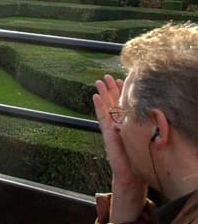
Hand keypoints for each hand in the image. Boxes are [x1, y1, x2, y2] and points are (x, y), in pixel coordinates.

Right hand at [93, 74, 146, 220]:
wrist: (131, 172)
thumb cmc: (141, 156)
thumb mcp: (144, 135)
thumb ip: (144, 124)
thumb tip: (153, 108)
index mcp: (130, 122)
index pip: (125, 103)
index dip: (123, 92)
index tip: (121, 79)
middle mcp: (120, 123)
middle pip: (114, 102)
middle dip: (111, 89)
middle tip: (106, 76)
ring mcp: (112, 126)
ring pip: (106, 106)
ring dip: (102, 94)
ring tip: (98, 81)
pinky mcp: (107, 132)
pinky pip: (102, 116)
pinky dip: (98, 106)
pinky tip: (95, 96)